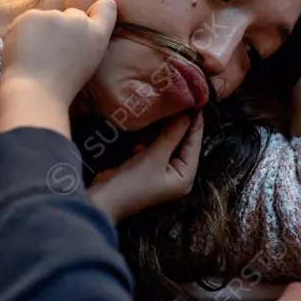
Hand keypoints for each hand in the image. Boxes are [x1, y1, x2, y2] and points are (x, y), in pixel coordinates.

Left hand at [0, 0, 116, 136]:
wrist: (35, 92)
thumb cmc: (62, 86)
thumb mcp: (88, 63)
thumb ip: (88, 39)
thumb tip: (88, 15)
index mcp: (97, 36)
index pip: (106, 9)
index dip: (101, 8)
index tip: (100, 7)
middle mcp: (79, 21)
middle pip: (72, 15)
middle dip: (65, 28)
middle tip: (56, 55)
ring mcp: (54, 16)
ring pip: (48, 18)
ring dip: (43, 30)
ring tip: (39, 57)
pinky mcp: (32, 16)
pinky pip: (28, 21)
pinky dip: (25, 32)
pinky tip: (25, 51)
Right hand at [88, 113, 203, 221]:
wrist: (103, 199)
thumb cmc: (132, 183)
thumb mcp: (154, 157)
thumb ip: (171, 135)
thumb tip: (186, 117)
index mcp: (185, 177)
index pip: (194, 146)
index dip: (195, 125)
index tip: (196, 103)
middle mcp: (176, 175)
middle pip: (182, 145)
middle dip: (179, 125)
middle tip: (181, 101)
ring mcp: (160, 172)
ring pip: (167, 145)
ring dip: (164, 130)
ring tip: (168, 108)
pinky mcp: (146, 168)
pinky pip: (153, 149)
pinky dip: (150, 139)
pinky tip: (148, 127)